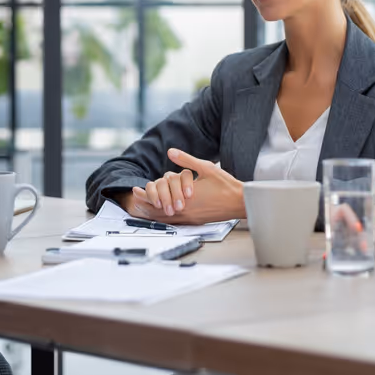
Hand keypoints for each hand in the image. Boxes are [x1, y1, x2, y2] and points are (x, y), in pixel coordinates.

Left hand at [128, 148, 244, 224]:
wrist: (239, 202)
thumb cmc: (225, 185)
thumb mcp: (206, 167)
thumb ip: (186, 160)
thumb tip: (170, 151)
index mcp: (185, 197)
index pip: (159, 198)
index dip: (146, 194)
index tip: (136, 190)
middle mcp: (185, 210)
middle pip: (158, 211)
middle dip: (145, 205)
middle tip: (135, 201)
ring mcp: (190, 218)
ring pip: (165, 219)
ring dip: (153, 214)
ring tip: (143, 209)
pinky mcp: (196, 222)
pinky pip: (175, 223)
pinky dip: (165, 220)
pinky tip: (162, 216)